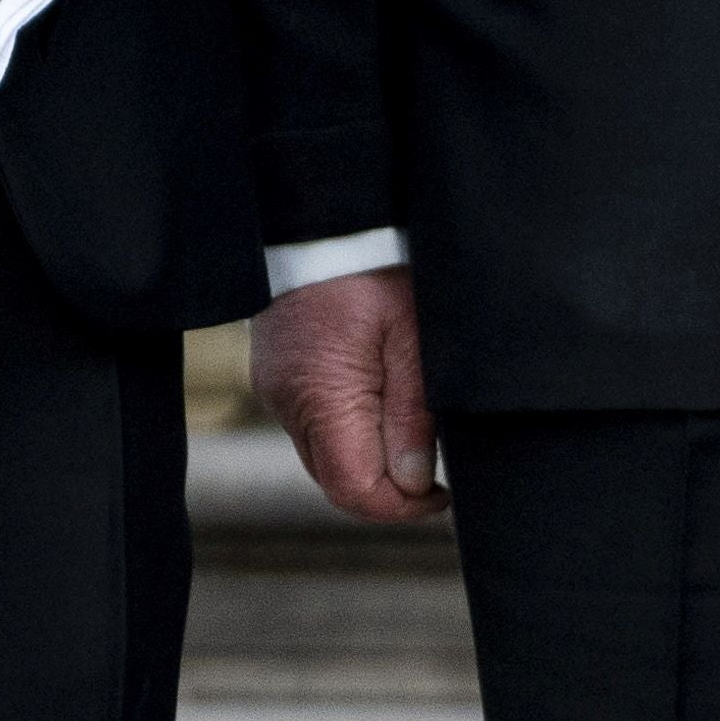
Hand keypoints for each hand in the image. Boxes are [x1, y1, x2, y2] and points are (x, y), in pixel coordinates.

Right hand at [252, 268, 439, 522]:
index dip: (403, 507)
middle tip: (435, 459)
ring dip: (368, 453)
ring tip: (410, 418)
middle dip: (388, 484)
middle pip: (337, 481)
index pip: (354, 491)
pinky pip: (314, 423)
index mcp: (320, 397)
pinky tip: (380, 392)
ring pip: (326, 455)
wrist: (327, 214)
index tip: (442, 490)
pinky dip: (349, 425)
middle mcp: (287, 402)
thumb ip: (413, 414)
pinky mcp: (278, 373)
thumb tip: (412, 483)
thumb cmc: (376, 265)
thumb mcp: (413, 336)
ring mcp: (276, 388)